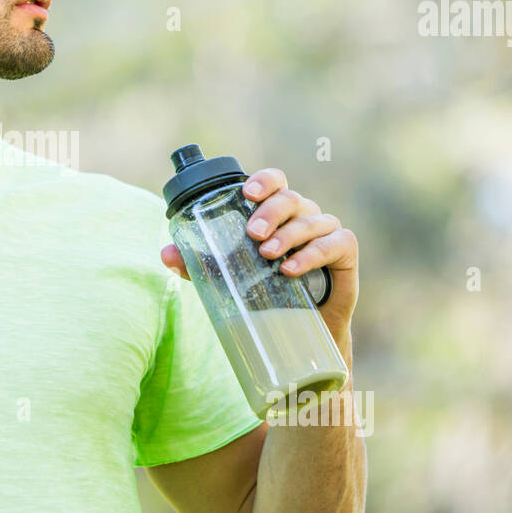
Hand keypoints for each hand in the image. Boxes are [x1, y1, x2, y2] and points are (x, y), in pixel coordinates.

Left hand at [161, 167, 358, 358]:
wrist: (303, 331)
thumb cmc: (266, 293)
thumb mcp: (228, 277)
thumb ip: (198, 265)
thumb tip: (166, 254)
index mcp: (277, 212)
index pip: (275, 182)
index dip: (264, 181)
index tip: (246, 192)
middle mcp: (303, 215)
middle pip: (291, 198)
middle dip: (270, 212)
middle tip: (252, 234)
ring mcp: (326, 230)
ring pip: (311, 220)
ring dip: (288, 235)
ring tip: (267, 255)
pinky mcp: (345, 252)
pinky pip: (336, 242)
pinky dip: (314, 254)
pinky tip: (292, 269)